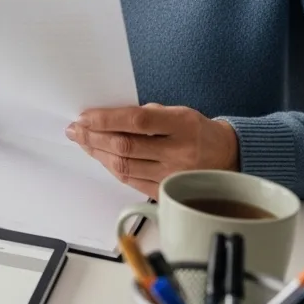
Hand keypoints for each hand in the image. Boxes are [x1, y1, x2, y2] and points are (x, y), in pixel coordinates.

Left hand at [66, 104, 240, 197]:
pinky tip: (100, 157)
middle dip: (93, 137)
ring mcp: (173, 175)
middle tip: (75, 130)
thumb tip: (105, 118)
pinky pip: (130, 181)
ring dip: (97, 153)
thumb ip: (145, 114)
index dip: (105, 119)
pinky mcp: (167, 191)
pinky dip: (111, 168)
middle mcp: (179, 152)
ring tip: (82, 142)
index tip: (84, 116)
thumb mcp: (177, 112)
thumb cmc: (197, 131)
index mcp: (182, 125)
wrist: (228, 157)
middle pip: (125, 146)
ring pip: (124, 166)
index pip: (136, 121)